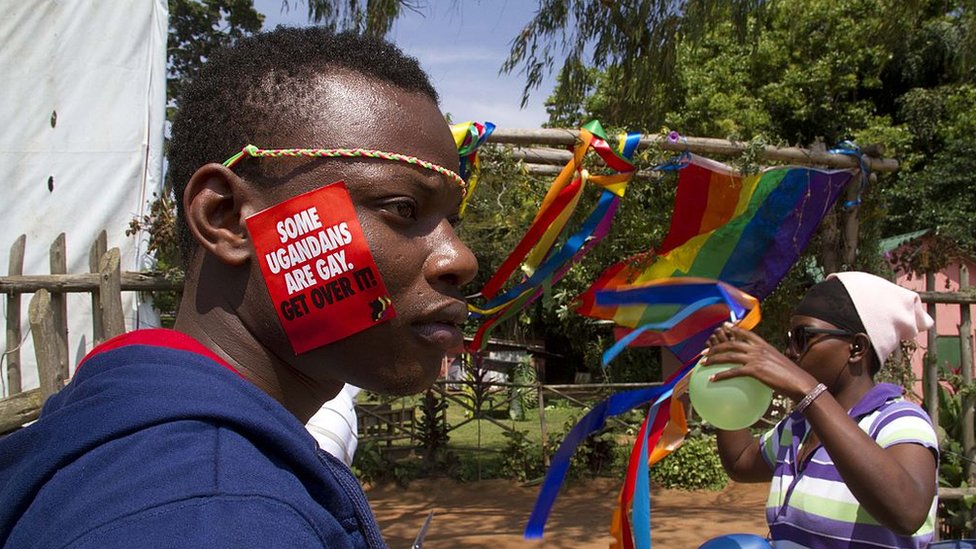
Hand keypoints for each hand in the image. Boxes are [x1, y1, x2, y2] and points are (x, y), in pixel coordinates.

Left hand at [702, 323, 818, 400]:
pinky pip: (733, 371)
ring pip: (728, 356)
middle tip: (703, 352)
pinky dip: (721, 375)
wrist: (799, 382)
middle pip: (731, 344)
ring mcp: (756, 358)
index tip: (723, 326)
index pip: (745, 333)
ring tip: (703, 363)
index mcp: (764, 345)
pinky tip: (712, 379)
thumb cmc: (790, 374)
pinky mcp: (755, 370)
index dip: (733, 329)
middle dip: (715, 347)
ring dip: (713, 359)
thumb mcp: (777, 361)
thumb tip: (760, 362)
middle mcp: (758, 349)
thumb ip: (766, 358)